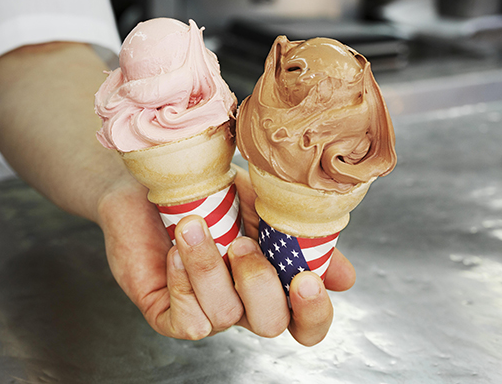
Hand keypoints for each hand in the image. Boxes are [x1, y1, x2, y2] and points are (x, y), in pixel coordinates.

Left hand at [98, 164, 355, 343]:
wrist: (156, 177)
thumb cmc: (209, 191)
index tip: (307, 280)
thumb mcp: (262, 205)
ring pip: (224, 317)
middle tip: (242, 243)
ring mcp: (204, 309)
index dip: (314, 313)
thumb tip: (346, 280)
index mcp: (271, 280)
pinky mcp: (167, 312)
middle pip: (271, 325)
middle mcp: (241, 302)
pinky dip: (184, 283)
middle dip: (260, 286)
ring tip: (193, 226)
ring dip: (210, 268)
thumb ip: (299, 238)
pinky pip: (188, 321)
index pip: (305, 322)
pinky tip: (175, 249)